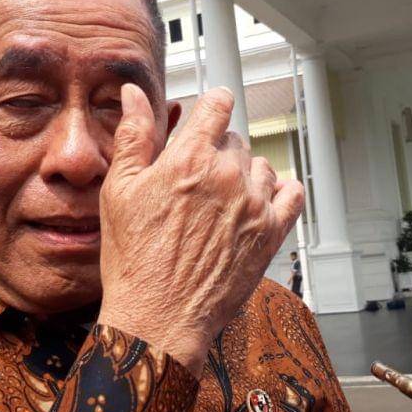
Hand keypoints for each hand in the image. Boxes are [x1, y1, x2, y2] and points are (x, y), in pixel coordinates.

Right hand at [98, 85, 304, 377]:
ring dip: (244, 173)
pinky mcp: (271, 233)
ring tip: (220, 198)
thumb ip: (133, 136)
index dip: (213, 105)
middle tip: (195, 178)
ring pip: (261, 166)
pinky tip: (262, 200)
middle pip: (235, 140)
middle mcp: (228, 176)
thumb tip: (134, 95)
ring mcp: (254, 205)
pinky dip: (281, 192)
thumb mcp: (119, 190)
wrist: (158, 317)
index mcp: (190, 157)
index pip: (218, 106)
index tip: (211, 110)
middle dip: (217, 151)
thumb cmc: (133, 259)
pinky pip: (293, 195)